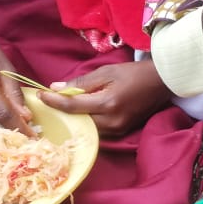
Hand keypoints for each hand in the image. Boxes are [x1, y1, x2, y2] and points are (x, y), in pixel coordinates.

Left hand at [40, 60, 171, 136]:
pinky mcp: (122, 131)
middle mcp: (112, 121)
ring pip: (87, 128)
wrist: (162, 82)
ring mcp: (118, 129)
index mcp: (107, 103)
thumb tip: (56, 88)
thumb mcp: (107, 71)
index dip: (53, 101)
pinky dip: (87, 122)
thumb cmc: (134, 73)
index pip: (72, 106)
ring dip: (74, 119)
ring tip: (63, 108)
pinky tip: (81, 114)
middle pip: (78, 121)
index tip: (40, 94)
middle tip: (48, 102)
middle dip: (62, 112)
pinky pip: (98, 130)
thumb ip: (81, 82)